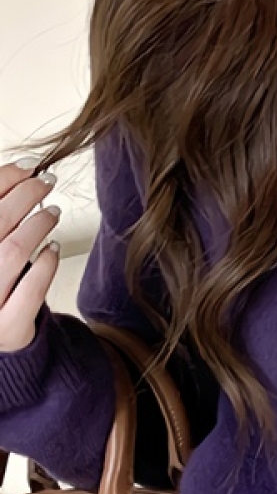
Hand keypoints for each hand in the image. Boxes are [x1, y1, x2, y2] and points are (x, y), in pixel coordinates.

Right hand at [0, 159, 60, 353]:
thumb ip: (0, 218)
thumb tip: (22, 172)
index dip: (3, 180)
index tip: (26, 167)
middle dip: (23, 196)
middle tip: (46, 182)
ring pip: (12, 252)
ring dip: (37, 225)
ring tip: (52, 212)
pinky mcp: (7, 326)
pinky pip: (31, 289)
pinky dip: (46, 263)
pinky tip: (54, 247)